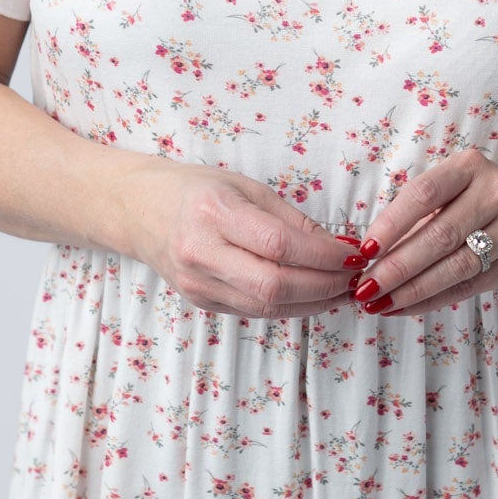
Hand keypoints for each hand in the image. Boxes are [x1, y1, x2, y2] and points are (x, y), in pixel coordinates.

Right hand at [128, 161, 355, 319]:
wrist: (143, 211)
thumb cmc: (200, 191)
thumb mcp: (247, 187)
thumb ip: (291, 219)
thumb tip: (339, 247)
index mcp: (214, 212)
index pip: (279, 244)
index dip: (324, 255)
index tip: (354, 253)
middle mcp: (201, 252)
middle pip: (274, 285)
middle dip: (325, 286)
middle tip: (354, 276)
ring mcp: (198, 283)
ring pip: (267, 306)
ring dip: (314, 302)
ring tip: (342, 289)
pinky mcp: (201, 302)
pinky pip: (255, 311)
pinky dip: (290, 306)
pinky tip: (312, 295)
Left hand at [344, 148, 497, 319]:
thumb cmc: (473, 205)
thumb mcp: (448, 195)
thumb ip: (413, 218)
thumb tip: (365, 254)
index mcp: (469, 166)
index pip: (423, 194)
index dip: (391, 224)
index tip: (365, 250)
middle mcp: (497, 190)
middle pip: (439, 235)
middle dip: (397, 266)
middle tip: (366, 288)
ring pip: (456, 266)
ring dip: (413, 289)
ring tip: (381, 303)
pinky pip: (470, 286)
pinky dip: (433, 299)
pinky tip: (407, 306)